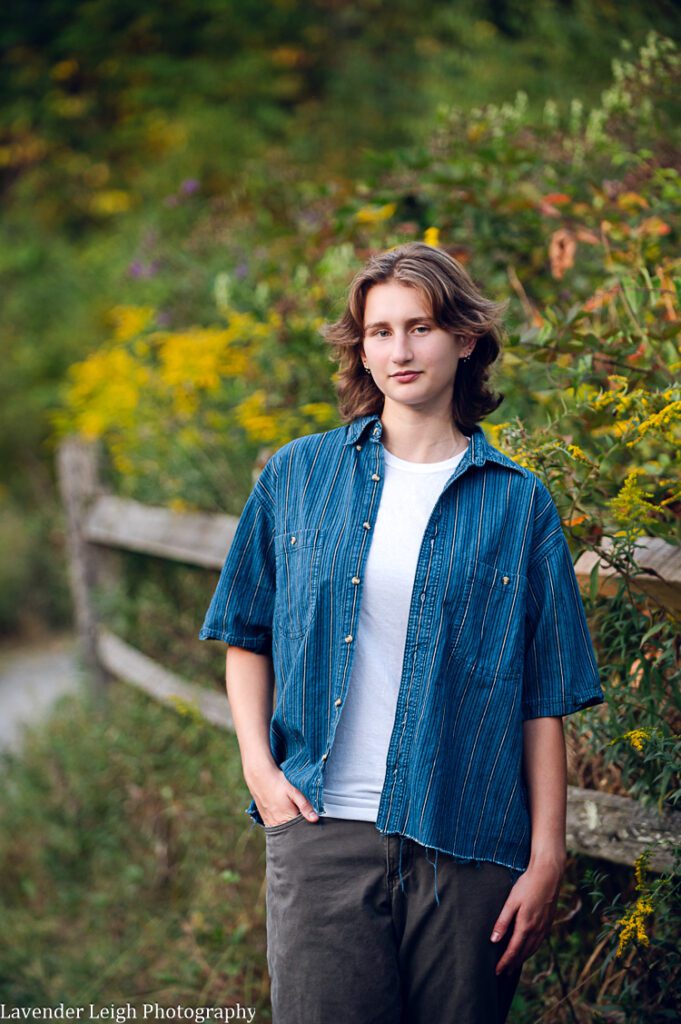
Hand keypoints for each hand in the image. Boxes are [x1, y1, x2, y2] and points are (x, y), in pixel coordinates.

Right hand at [245, 761, 318, 826]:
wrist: (260, 776)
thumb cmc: (278, 782)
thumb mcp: (294, 792)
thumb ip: (304, 806)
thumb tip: (315, 819)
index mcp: (286, 819)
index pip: (300, 829)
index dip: (307, 825)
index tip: (310, 818)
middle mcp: (277, 824)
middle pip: (292, 831)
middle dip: (298, 826)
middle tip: (301, 812)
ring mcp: (269, 822)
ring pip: (283, 829)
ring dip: (289, 825)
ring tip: (291, 811)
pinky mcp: (265, 819)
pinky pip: (275, 826)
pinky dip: (281, 823)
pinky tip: (284, 814)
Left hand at [490, 857, 564, 975]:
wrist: (548, 875)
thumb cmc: (527, 885)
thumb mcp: (511, 901)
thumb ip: (502, 921)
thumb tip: (494, 940)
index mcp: (525, 926)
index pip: (513, 950)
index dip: (505, 962)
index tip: (497, 972)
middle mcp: (536, 930)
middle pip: (523, 953)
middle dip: (513, 964)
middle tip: (504, 974)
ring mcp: (544, 928)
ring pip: (532, 949)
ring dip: (522, 959)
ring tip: (514, 966)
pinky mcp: (548, 923)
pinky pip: (539, 942)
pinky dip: (531, 950)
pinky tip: (528, 950)